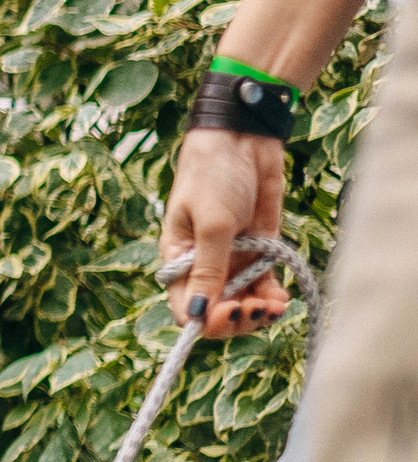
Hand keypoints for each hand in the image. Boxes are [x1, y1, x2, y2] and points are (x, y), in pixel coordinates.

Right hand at [161, 129, 291, 337]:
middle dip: (238, 319)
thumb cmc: (213, 176)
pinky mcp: (258, 250)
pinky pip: (264, 286)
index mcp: (178, 259)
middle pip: (216, 312)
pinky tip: (282, 298)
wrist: (242, 141)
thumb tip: (195, 317)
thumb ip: (208, 270)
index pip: (186, 308)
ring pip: (243, 303)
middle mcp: (203, 265)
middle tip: (260, 309)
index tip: (231, 311)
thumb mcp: (211, 224)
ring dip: (260, 312)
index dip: (207, 320)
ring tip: (277, 306)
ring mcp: (232, 259)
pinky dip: (273, 297)